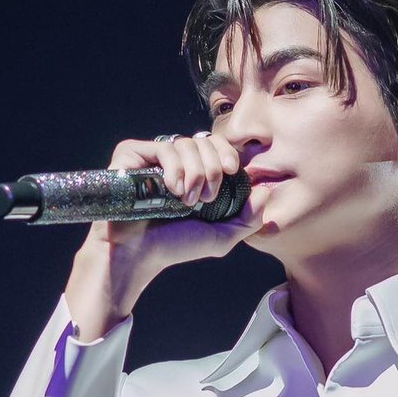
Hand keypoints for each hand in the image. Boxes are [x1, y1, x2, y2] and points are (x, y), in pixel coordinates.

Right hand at [65, 133, 272, 340]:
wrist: (137, 255)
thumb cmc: (174, 247)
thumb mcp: (221, 237)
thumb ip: (248, 218)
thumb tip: (266, 191)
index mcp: (193, 173)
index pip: (215, 145)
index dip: (227, 152)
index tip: (232, 170)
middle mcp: (172, 161)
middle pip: (204, 141)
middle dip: (212, 168)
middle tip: (207, 197)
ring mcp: (151, 156)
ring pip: (185, 143)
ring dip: (194, 173)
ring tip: (187, 200)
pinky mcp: (131, 154)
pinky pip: (163, 147)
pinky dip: (174, 168)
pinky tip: (171, 190)